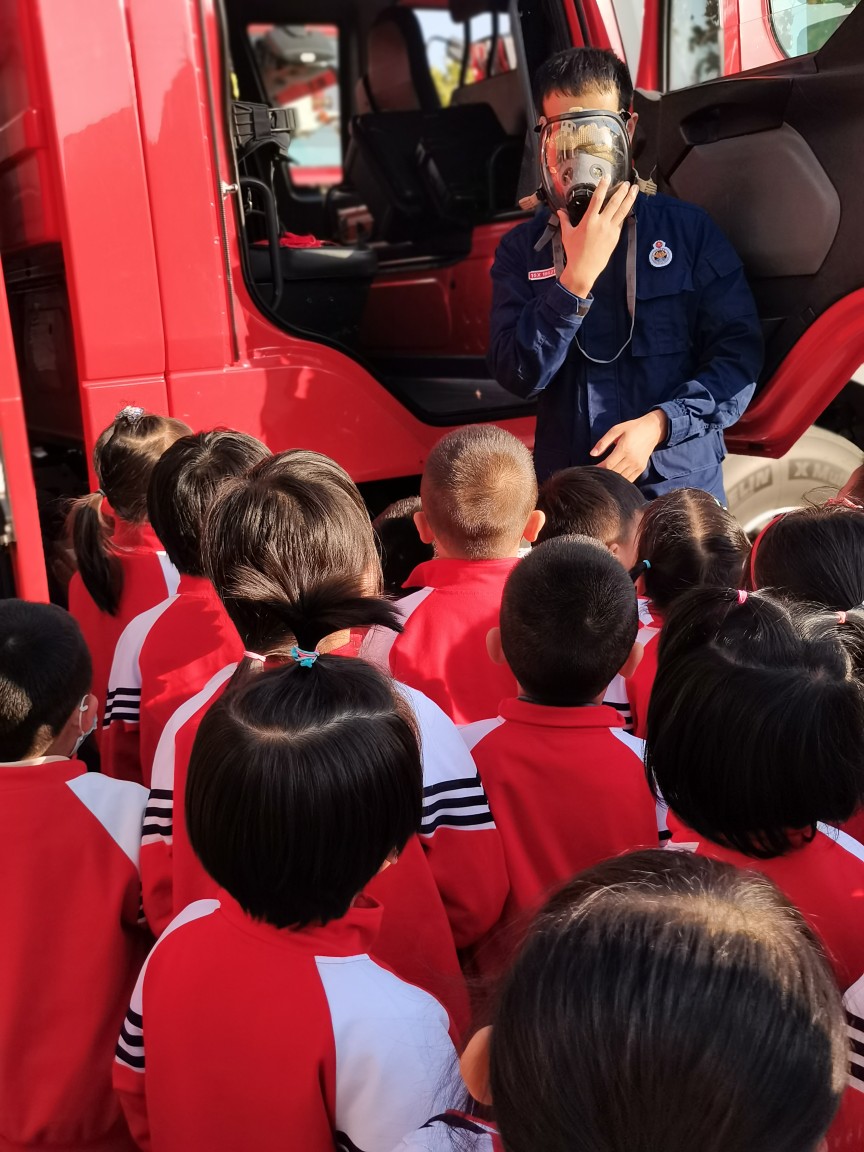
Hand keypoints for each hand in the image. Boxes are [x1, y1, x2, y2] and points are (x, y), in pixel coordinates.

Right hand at [558, 177, 639, 298]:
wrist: (584, 269)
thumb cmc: (574, 252)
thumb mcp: (567, 234)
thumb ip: (565, 221)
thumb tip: (560, 212)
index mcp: (589, 220)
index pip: (598, 198)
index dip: (603, 186)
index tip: (607, 177)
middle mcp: (601, 223)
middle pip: (615, 202)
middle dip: (622, 191)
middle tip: (627, 183)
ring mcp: (610, 231)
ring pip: (622, 211)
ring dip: (629, 199)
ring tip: (634, 190)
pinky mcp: (615, 238)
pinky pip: (620, 223)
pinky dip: (624, 214)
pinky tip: (627, 208)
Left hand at [591, 410, 668, 481]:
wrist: (653, 430)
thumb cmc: (632, 428)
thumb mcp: (616, 430)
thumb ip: (603, 442)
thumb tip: (592, 454)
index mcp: (624, 449)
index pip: (608, 465)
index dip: (598, 469)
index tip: (591, 469)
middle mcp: (631, 459)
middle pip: (614, 473)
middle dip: (603, 474)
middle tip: (596, 474)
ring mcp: (637, 465)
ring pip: (621, 478)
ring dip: (611, 479)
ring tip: (604, 476)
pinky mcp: (641, 468)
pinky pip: (630, 480)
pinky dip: (621, 481)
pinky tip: (614, 478)